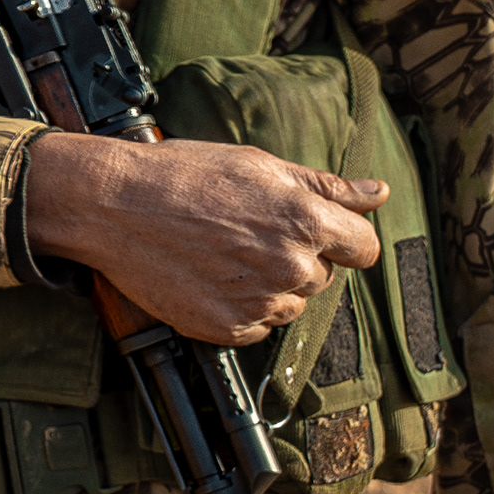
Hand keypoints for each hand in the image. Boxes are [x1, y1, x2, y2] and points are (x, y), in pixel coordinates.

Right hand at [19, 131, 388, 344]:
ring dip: (271, 286)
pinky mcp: (228, 328)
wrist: (114, 206)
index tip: (321, 233)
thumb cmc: (183, 175)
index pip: (365, 248)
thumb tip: (378, 193)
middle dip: (298, 257)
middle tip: (248, 233)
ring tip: (225, 255)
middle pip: (324, 276)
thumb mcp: (259, 165)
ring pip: (291, 304)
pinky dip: (242, 309)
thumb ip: (327, 186)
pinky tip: (211, 277)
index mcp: (305, 220)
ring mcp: (258, 302)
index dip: (345, 238)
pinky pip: (257, 328)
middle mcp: (289, 266)